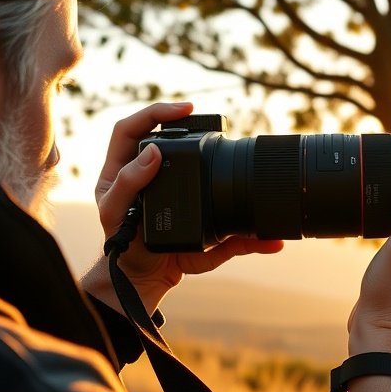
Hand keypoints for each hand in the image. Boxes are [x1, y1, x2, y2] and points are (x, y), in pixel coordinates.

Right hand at [80, 102, 282, 313]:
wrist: (147, 283)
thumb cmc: (175, 257)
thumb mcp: (212, 248)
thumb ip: (240, 242)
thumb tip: (277, 241)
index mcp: (152, 176)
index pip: (153, 133)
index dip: (167, 115)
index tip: (193, 108)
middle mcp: (129, 177)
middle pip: (131, 131)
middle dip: (155, 114)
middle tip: (184, 110)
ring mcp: (117, 192)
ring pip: (122, 150)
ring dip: (144, 136)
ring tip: (166, 140)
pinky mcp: (113, 211)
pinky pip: (119, 186)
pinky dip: (135, 172)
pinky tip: (152, 161)